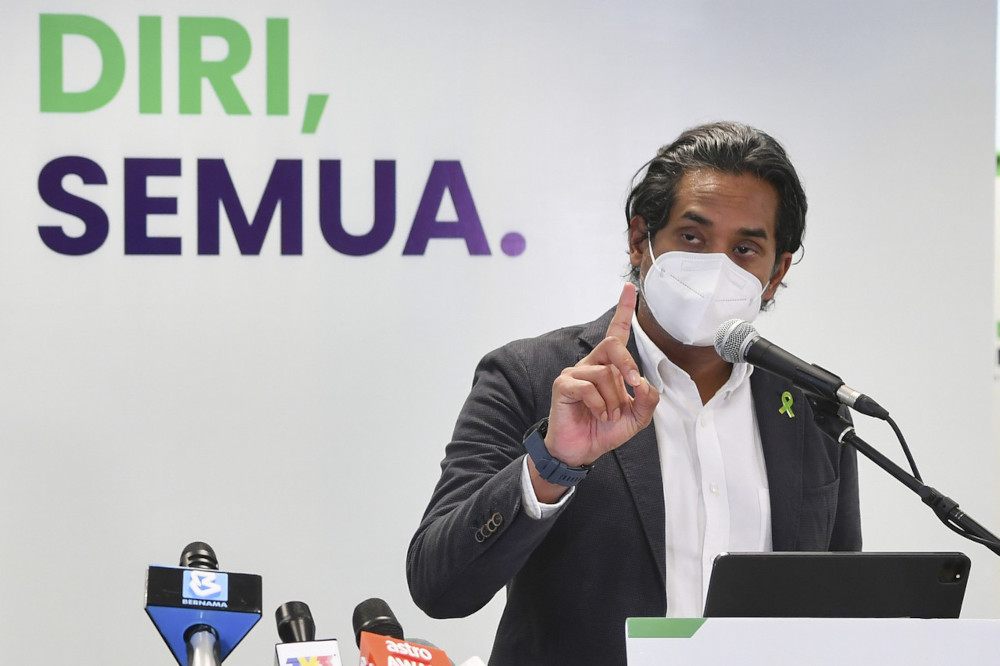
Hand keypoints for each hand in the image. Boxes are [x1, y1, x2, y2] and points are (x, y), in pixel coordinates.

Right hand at [536, 283, 658, 482]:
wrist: (580, 451)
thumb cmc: (604, 430)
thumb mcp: (636, 418)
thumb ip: (647, 400)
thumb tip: (644, 383)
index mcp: (608, 367)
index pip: (617, 333)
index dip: (623, 310)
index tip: (629, 288)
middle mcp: (591, 365)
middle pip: (613, 346)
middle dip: (628, 365)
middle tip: (634, 385)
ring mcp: (575, 373)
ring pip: (604, 374)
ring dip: (614, 401)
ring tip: (609, 416)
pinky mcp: (563, 386)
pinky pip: (588, 388)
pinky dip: (600, 405)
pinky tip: (599, 415)